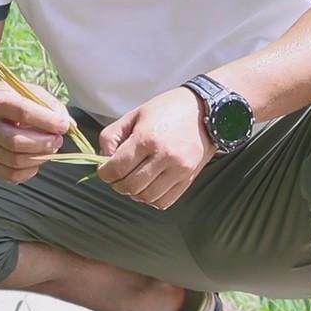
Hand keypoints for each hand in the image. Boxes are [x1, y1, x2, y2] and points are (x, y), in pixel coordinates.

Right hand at [0, 81, 71, 183]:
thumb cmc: (12, 99)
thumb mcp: (29, 92)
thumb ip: (51, 105)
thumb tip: (69, 125)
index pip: (23, 113)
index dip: (47, 121)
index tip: (64, 126)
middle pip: (16, 142)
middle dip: (44, 144)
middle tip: (58, 139)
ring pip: (15, 161)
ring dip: (40, 158)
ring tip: (49, 148)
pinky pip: (11, 175)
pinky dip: (29, 172)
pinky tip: (36, 160)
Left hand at [96, 87, 212, 209]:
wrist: (206, 110)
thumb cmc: (168, 109)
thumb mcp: (134, 115)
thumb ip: (112, 136)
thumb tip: (104, 158)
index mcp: (147, 138)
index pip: (117, 168)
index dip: (104, 173)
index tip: (104, 169)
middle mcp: (164, 157)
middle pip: (130, 186)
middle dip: (117, 184)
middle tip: (117, 175)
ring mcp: (179, 170)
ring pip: (146, 197)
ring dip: (134, 193)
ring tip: (134, 180)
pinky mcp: (189, 179)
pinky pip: (164, 201)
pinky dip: (151, 199)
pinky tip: (149, 186)